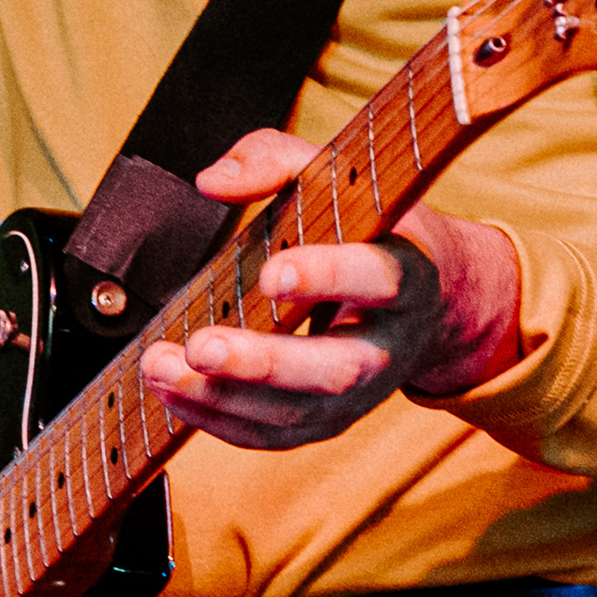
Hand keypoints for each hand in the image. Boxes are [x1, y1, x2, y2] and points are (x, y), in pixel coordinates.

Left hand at [139, 127, 523, 451]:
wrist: (435, 301)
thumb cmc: (377, 230)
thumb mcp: (342, 176)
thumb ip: (277, 159)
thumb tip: (213, 181)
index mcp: (409, 273)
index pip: (379, 278)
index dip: (328, 277)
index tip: (272, 274)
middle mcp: (390, 344)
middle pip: (335, 370)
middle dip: (262, 364)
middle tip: (201, 346)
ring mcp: (362, 393)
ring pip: (297, 413)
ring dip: (222, 397)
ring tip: (161, 366)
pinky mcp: (331, 420)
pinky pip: (275, 437)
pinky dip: (220, 422)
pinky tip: (175, 394)